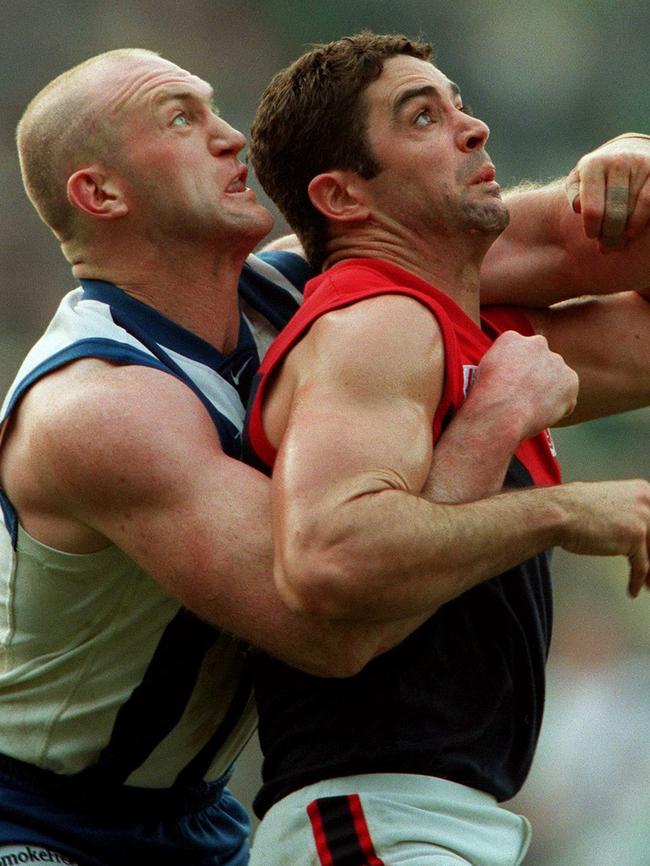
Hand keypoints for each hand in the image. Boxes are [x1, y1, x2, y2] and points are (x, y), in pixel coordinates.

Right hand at [470, 330, 578, 439]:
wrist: (501, 413)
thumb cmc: (486, 396)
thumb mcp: (483, 368)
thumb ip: (502, 360)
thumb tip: (511, 368)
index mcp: (512, 338)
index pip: (521, 350)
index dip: (518, 368)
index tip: (513, 382)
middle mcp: (537, 343)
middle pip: (541, 359)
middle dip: (537, 374)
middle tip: (524, 395)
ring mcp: (556, 362)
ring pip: (556, 376)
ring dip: (550, 388)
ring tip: (533, 407)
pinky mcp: (570, 380)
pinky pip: (568, 395)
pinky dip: (560, 405)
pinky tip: (543, 414)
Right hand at [559, 479, 649, 597]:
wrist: (558, 512)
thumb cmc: (572, 508)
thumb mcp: (606, 503)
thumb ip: (624, 514)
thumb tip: (630, 534)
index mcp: (642, 491)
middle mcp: (647, 501)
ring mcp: (643, 518)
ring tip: (647, 586)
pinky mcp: (634, 536)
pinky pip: (641, 565)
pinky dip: (636, 580)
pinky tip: (632, 590)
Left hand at [565, 134, 649, 251]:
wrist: (629, 152)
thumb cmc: (598, 177)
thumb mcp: (579, 181)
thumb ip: (574, 194)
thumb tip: (579, 207)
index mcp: (594, 165)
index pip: (593, 209)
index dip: (592, 228)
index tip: (592, 235)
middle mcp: (619, 161)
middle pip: (615, 213)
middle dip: (609, 235)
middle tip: (605, 246)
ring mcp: (642, 165)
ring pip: (634, 212)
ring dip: (626, 233)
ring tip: (619, 243)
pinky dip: (640, 222)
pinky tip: (633, 231)